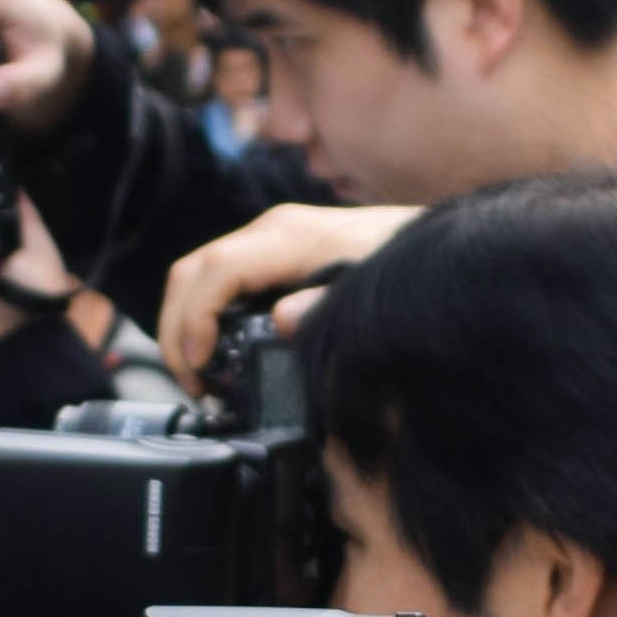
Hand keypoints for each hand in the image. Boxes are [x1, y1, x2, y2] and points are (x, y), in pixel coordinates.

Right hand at [157, 199, 411, 384]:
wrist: (439, 247)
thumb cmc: (409, 267)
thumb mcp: (375, 292)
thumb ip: (330, 306)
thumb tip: (284, 320)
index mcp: (290, 237)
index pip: (217, 270)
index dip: (196, 318)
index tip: (202, 364)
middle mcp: (271, 232)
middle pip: (192, 272)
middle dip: (177, 329)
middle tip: (192, 384)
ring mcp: (270, 242)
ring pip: (198, 275)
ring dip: (186, 325)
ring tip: (202, 377)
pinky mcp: (276, 256)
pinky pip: (221, 281)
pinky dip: (205, 317)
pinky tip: (220, 354)